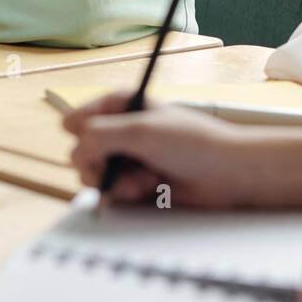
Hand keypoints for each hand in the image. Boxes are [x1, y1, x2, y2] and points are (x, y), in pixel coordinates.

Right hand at [66, 92, 301, 209]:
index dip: (81, 128)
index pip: (83, 114)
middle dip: (98, 162)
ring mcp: (130, 160)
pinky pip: (113, 194)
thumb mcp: (141, 131)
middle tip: (116, 165)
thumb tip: (73, 147)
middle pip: (82, 150)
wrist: (228, 174)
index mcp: (125, 107)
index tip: (84, 137)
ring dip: (115, 181)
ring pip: (94, 175)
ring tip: (143, 179)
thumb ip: (100, 136)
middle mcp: (124, 132)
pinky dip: (126, 194)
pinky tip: (148, 189)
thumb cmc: (193, 143)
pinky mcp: (138, 186)